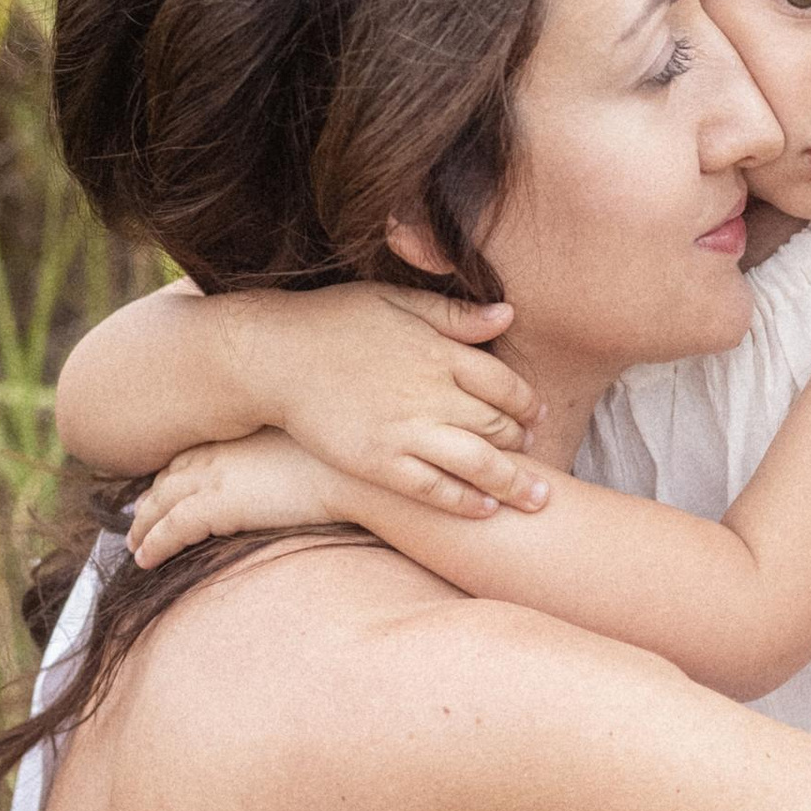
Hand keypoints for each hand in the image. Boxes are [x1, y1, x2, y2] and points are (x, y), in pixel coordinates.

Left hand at [128, 430, 360, 567]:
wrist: (349, 473)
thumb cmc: (341, 465)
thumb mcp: (304, 451)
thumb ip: (280, 461)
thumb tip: (282, 477)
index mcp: (238, 437)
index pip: (190, 456)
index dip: (171, 476)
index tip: (161, 490)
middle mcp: (218, 453)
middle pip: (168, 478)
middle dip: (149, 500)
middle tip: (138, 519)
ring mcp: (213, 478)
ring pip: (160, 504)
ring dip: (143, 526)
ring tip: (135, 545)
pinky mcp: (214, 506)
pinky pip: (171, 529)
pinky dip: (154, 544)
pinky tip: (145, 559)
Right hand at [229, 285, 546, 517]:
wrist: (273, 357)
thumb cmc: (334, 322)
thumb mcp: (396, 301)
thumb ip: (454, 314)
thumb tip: (509, 315)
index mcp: (438, 352)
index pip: (505, 384)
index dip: (527, 403)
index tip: (536, 414)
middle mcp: (429, 394)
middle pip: (497, 425)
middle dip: (524, 442)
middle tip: (535, 452)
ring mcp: (404, 432)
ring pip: (476, 464)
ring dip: (513, 484)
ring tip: (537, 500)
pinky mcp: (378, 462)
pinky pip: (432, 490)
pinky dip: (464, 502)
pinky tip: (485, 510)